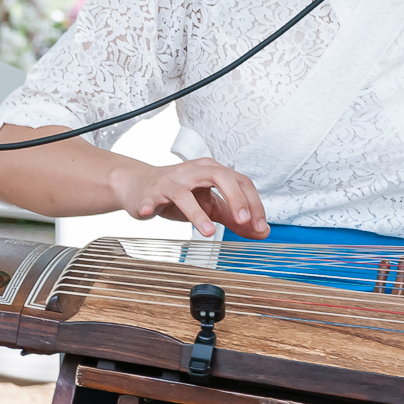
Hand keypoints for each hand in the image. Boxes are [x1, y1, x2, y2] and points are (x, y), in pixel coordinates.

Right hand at [109, 158, 268, 237]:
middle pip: (220, 176)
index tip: (260, 226)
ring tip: (208, 231)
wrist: (141, 186)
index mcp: (213, 171)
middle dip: (235, 198)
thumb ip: (234, 217)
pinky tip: (148, 212)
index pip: (241, 182)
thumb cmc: (179, 194)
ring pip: (185, 193)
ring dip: (198, 213)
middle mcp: (194, 171)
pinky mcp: (151, 193)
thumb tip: (261, 231)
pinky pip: (150, 198)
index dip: (254, 204)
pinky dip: (149, 205)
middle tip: (242, 220)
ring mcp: (171, 181)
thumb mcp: (211, 204)